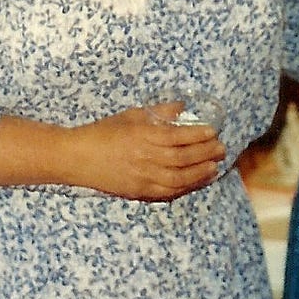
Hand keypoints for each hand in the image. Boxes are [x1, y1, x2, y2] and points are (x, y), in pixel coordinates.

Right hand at [63, 104, 225, 200]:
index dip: (199, 135)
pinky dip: (185, 188)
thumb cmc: (104, 132)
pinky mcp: (138, 191)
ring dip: (200, 173)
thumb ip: (159, 112)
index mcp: (143, 135)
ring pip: (179, 178)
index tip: (214, 132)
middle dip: (206, 154)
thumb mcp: (132, 115)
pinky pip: (167, 192)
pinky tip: (196, 182)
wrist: (77, 157)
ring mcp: (142, 177)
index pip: (179, 136)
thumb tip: (182, 107)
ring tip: (215, 167)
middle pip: (183, 158)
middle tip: (221, 149)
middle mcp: (145, 157)